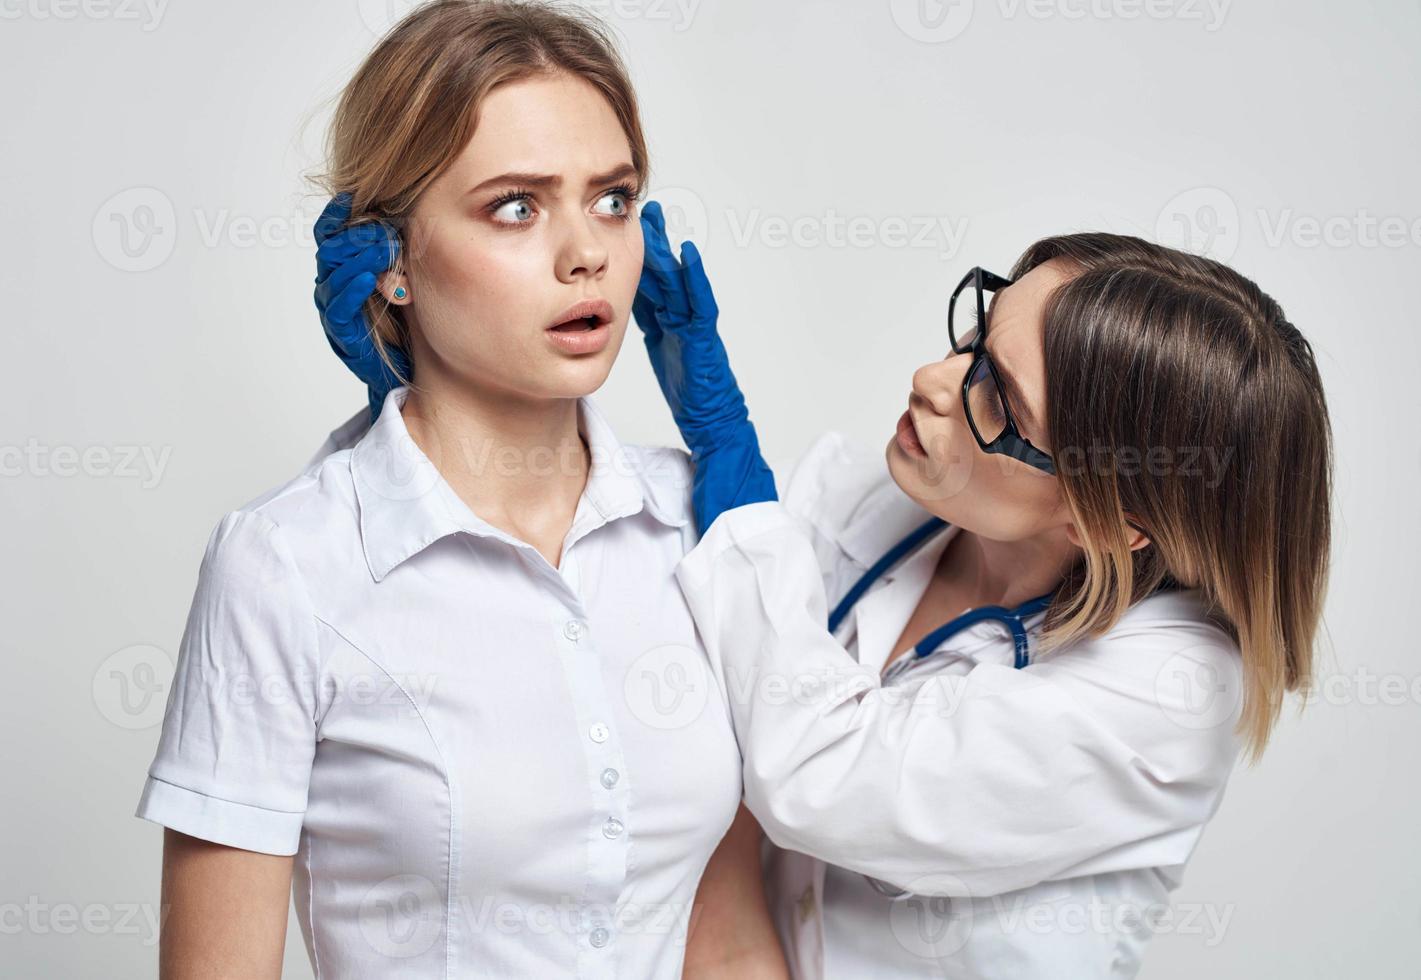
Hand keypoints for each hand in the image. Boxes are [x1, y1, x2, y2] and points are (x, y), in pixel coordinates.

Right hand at [313, 193, 408, 421]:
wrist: (403, 369)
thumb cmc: (403, 320)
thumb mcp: (401, 277)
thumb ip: (396, 250)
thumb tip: (409, 217)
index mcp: (341, 267)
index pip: (329, 234)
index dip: (336, 214)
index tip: (351, 196)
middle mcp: (331, 284)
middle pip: (331, 248)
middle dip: (356, 235)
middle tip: (384, 227)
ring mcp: (333, 308)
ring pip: (335, 274)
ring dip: (360, 257)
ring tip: (383, 246)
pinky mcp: (342, 333)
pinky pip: (341, 307)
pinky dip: (353, 289)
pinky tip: (368, 277)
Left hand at [633, 200, 776, 532]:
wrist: (715, 424)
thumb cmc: (690, 394)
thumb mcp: (658, 351)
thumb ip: (646, 325)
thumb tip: (617, 304)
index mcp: (669, 322)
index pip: (651, 281)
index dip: (638, 256)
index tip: (624, 229)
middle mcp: (684, 318)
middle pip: (665, 273)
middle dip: (653, 243)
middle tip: (643, 211)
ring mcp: (697, 327)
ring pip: (680, 282)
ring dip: (668, 250)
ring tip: (658, 221)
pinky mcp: (706, 340)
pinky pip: (701, 304)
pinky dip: (696, 279)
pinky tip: (688, 254)